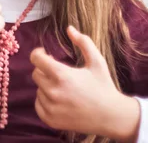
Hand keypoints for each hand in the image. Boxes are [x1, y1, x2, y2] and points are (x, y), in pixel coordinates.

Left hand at [30, 26, 139, 141]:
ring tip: (64, 88)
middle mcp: (53, 92)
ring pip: (38, 89)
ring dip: (47, 86)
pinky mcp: (50, 120)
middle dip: (45, 70)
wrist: (111, 116)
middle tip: (59, 72)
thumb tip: (69, 28)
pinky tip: (59, 99)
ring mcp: (51, 108)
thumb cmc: (103, 86)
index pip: (36, 59)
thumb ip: (83, 42)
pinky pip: (38, 104)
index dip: (38, 53)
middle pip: (36, 74)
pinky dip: (45, 100)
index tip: (45, 53)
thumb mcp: (97, 61)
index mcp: (62, 75)